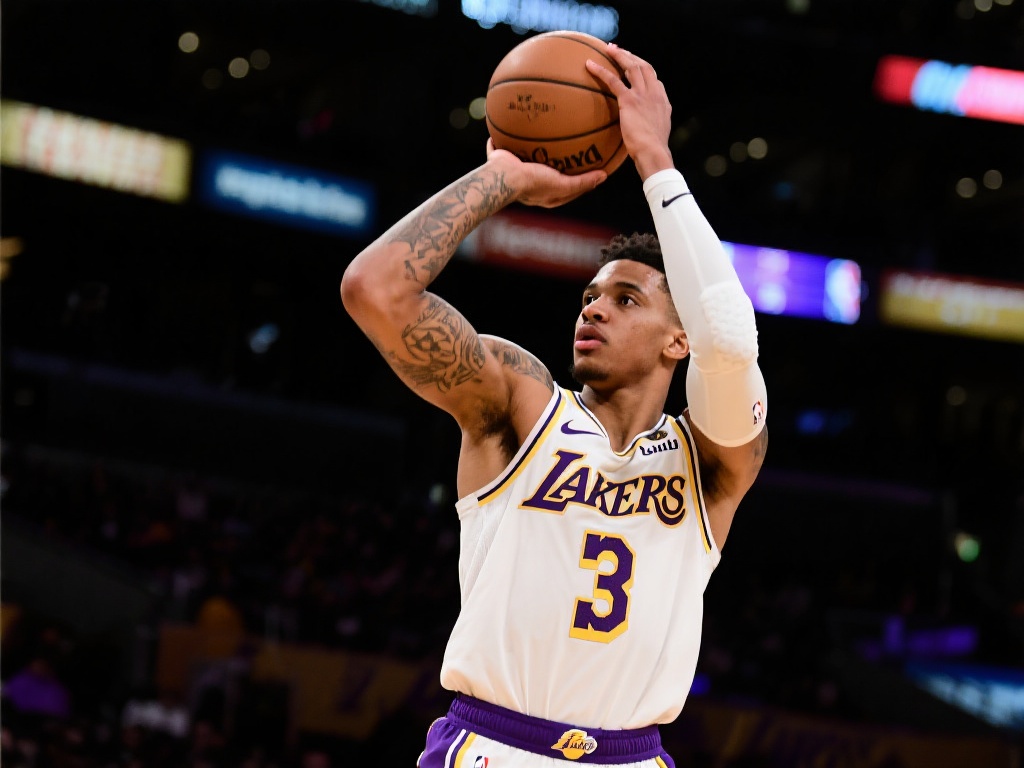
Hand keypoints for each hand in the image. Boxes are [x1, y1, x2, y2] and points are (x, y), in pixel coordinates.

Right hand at [485, 139, 606, 207]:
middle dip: (557, 160)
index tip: (591, 163)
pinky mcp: (501, 158)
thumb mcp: (563, 185)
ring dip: (534, 145)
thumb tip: (604, 175)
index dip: (579, 177)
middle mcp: (530, 183)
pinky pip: (504, 145)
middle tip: (571, 144)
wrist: (504, 176)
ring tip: (544, 129)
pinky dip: (507, 136)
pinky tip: (514, 120)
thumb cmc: (534, 182)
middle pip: (548, 170)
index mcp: (544, 193)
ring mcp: (515, 170)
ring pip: (526, 155)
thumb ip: (582, 182)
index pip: (567, 186)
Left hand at [586, 44, 673, 179]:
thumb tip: (642, 129)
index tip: (633, 65)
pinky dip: (601, 70)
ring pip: (632, 67)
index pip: (653, 79)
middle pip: (644, 66)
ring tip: (607, 48)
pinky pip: (613, 80)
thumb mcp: (656, 134)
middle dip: (631, 56)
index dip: (643, 70)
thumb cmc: (653, 150)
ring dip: (619, 55)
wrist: (654, 152)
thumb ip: (650, 125)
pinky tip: (590, 64)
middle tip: (618, 50)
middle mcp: (655, 93)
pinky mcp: (630, 100)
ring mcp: (643, 95)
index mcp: (662, 101)